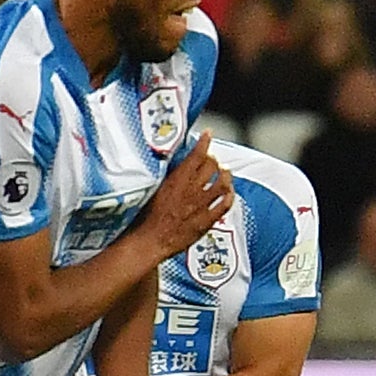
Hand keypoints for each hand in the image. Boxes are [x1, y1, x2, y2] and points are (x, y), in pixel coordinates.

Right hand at [140, 132, 233, 255]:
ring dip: (225, 174)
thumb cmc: (146, 217)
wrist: (150, 241)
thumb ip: (168, 177)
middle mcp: (192, 189)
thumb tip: (174, 165)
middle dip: (214, 159)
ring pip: (223, 183)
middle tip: (213, 158)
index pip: (196, 155)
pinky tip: (230, 193)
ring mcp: (201, 205)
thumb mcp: (154, 190)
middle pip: (212, 166)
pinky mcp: (207, 220)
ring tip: (225, 171)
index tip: (208, 134)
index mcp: (177, 180)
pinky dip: (230, 196)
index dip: (204, 142)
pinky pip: (225, 205)